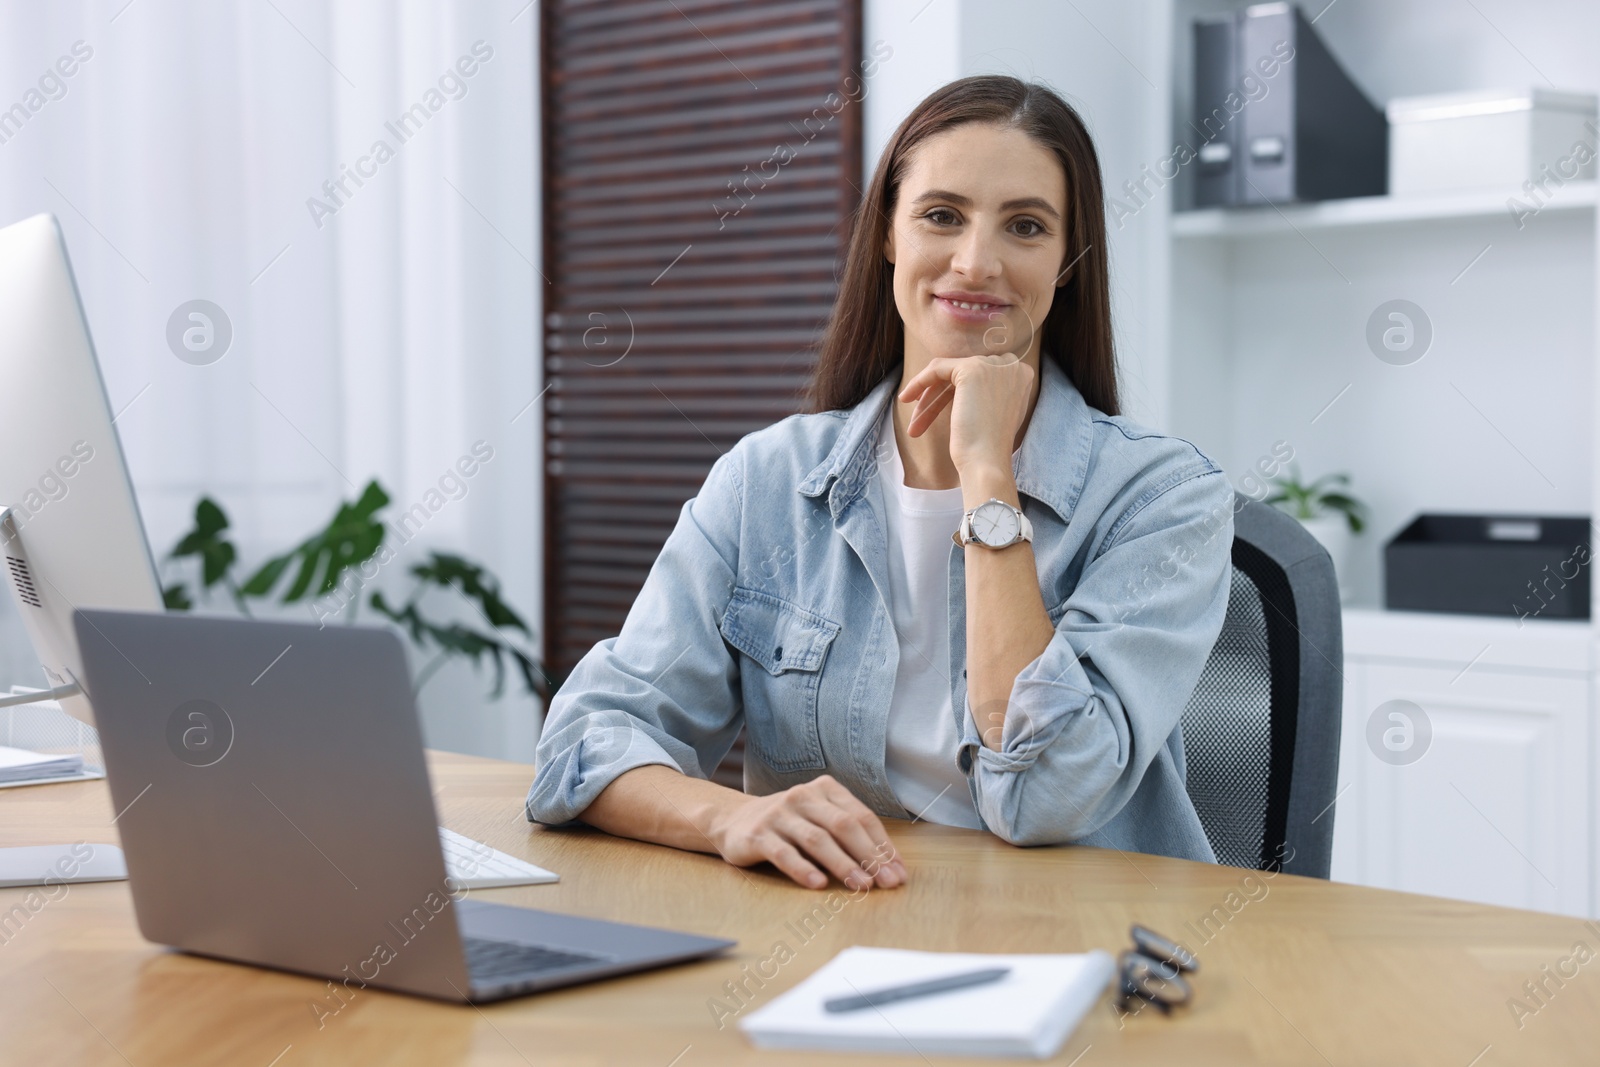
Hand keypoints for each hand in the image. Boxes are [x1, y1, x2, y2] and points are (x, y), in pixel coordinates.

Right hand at [705, 775, 906, 889]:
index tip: (898, 871)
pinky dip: (802, 869)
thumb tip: (889, 867)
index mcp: (824, 789)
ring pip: (816, 839)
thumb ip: (849, 835)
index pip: (861, 817)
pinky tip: (818, 884)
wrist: (733, 821)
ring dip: (843, 864)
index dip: (882, 845)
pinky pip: (783, 853)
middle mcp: (802, 797)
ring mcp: (778, 814)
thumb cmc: (789, 825)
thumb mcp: (819, 819)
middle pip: (843, 826)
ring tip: (861, 886)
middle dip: (869, 856)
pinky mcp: (757, 835)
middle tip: (887, 882)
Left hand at [898, 354, 1034, 474]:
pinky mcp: (971, 369)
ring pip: (949, 373)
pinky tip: (907, 398)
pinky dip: (920, 381)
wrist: (987, 461)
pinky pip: (938, 368)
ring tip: (914, 423)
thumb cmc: (988, 447)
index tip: (939, 409)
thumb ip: (989, 393)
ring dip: (929, 398)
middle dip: (939, 398)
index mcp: (1021, 375)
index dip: (957, 392)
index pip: (982, 375)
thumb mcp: (996, 412)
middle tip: (921, 420)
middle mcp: (1010, 365)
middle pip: (963, 375)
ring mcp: (992, 365)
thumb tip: (962, 387)